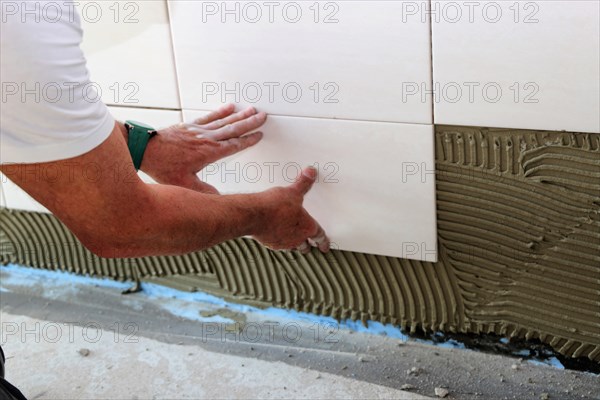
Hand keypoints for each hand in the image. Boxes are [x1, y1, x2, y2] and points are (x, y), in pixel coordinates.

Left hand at [140, 104, 266, 193]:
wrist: (144, 149)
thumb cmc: (162, 166)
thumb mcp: (185, 185)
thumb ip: (204, 191)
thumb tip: (219, 200)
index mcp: (208, 152)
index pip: (234, 145)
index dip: (248, 140)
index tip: (259, 135)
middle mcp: (206, 138)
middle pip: (233, 128)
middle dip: (250, 123)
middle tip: (263, 116)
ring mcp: (198, 130)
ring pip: (224, 120)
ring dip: (240, 115)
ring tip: (252, 110)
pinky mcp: (190, 125)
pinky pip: (209, 116)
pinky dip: (221, 111)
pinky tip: (229, 106)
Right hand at [253, 167, 329, 253]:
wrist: (254, 215)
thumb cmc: (275, 206)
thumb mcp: (293, 191)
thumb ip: (303, 183)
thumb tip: (311, 172)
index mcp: (307, 227)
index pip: (320, 236)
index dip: (324, 242)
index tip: (325, 246)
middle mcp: (297, 238)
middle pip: (305, 246)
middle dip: (308, 245)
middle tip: (310, 246)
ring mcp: (283, 243)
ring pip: (292, 247)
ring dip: (294, 245)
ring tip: (293, 242)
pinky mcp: (270, 243)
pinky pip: (278, 245)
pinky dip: (279, 241)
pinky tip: (276, 235)